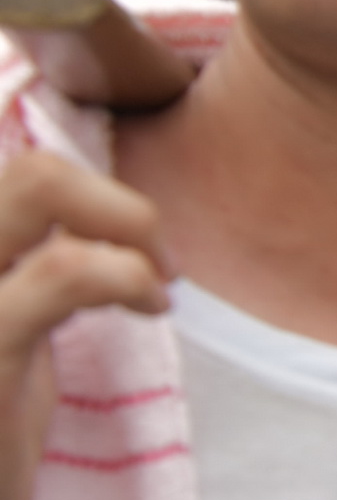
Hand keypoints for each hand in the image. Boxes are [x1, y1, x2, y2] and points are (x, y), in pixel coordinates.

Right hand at [0, 153, 173, 499]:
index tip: (126, 246)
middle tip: (156, 258)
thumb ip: (27, 272)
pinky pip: (67, 271)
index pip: (11, 170)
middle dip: (112, 198)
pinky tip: (152, 306)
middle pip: (24, 166)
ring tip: (157, 284)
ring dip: (129, 221)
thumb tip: (95, 219)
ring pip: (36, 181)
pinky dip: (131, 273)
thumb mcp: (5, 333)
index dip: (82, 193)